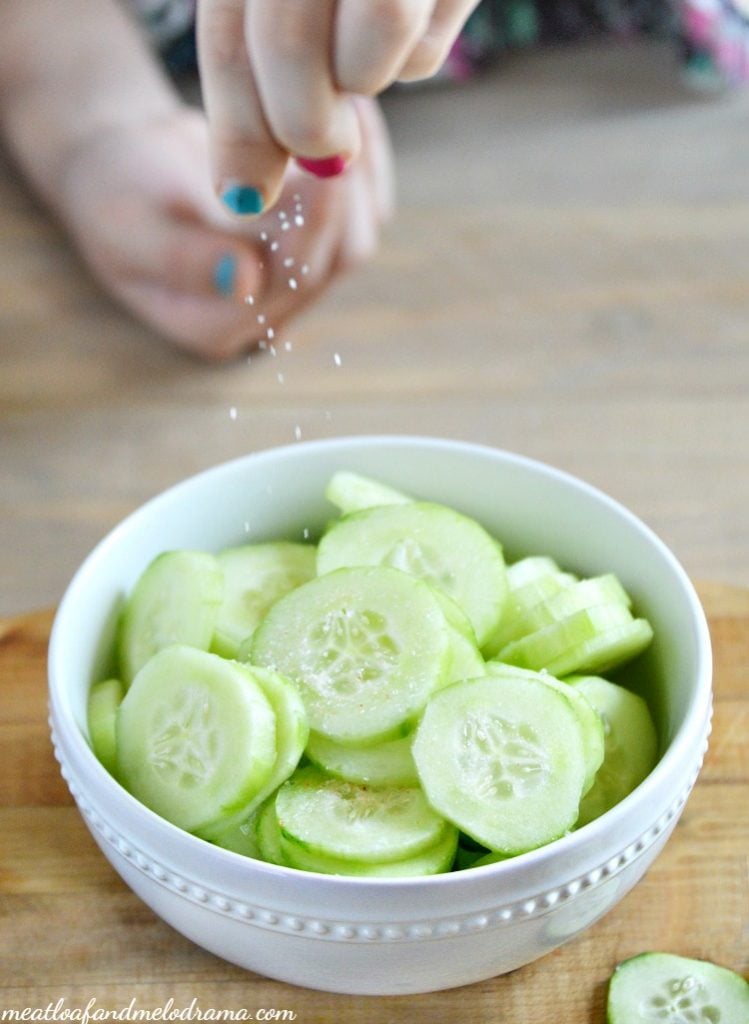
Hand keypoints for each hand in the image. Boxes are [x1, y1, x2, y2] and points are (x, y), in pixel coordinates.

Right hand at [55, 97, 392, 358]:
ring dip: (356, 183)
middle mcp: (263, 316)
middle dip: (341, 195)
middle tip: (342, 125)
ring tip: (346, 113)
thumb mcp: (129, 226)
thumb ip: (182, 259)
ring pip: (353, 242)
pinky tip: (352, 119)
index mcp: (215, 325)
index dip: (312, 223)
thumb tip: (246, 282)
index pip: (284, 282)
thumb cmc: (114, 193)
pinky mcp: (313, 249)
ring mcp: (293, 285)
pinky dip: (362, 173)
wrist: (126, 170)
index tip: (323, 163)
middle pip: (330, 264)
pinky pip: (358, 219)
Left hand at [197, 0, 478, 212]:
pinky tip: (418, 12)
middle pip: (288, 49)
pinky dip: (414, 56)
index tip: (240, 196)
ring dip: (361, 79)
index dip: (234, 128)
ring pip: (367, 55)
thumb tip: (244, 192)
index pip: (230, 36)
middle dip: (299, 122)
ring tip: (368, 45)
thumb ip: (260, 67)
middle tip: (324, 147)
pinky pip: (421, 51)